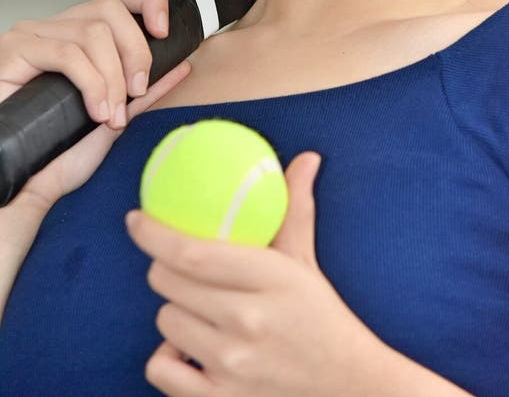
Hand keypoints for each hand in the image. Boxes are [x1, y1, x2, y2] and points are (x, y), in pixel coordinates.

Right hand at [0, 0, 191, 210]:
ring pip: (92, 32)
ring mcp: (32, 35)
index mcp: (79, 35)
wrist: (21, 178)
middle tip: (137, 91)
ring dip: (113, 77)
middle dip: (136, 50)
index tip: (164, 33)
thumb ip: (144, 90)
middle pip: (110, 8)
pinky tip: (96, 111)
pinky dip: (91, 83)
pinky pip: (67, 54)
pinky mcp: (15, 50)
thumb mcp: (114, 114)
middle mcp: (55, 27)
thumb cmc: (58, 150)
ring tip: (112, 113)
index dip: (148, 2)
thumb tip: (181, 65)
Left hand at [126, 152, 385, 396]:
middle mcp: (247, 321)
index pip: (192, 253)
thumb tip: (306, 157)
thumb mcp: (306, 262)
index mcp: (270, 278)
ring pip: (166, 320)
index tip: (136, 218)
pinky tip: (189, 349)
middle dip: (164, 267)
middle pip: (169, 283)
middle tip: (177, 264)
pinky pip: (161, 369)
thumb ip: (296, 208)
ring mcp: (232, 364)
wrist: (348, 387)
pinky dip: (167, 357)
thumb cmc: (322, 317)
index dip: (154, 233)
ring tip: (200, 307)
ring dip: (175, 309)